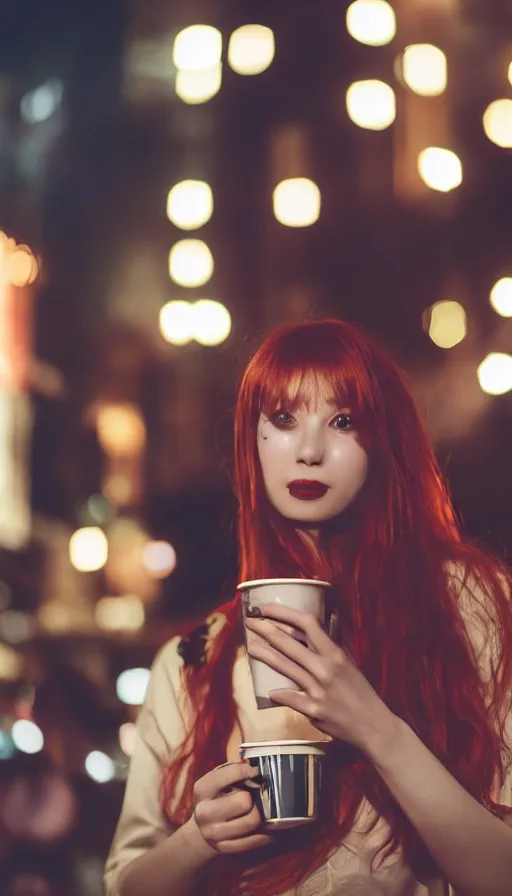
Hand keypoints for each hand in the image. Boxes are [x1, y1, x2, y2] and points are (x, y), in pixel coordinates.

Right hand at [190, 761, 273, 855]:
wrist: (203, 828)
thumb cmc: (218, 797)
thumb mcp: (219, 780)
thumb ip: (234, 771)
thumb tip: (254, 767)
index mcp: (202, 789)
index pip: (232, 773)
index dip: (249, 771)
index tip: (255, 772)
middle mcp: (204, 812)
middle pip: (244, 801)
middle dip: (253, 797)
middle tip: (254, 797)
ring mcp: (213, 833)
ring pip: (252, 821)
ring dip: (260, 815)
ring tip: (258, 811)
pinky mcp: (224, 848)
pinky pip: (255, 840)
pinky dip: (264, 833)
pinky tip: (263, 827)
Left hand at [244, 604, 399, 754]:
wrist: (373, 726)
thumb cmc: (361, 693)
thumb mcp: (350, 664)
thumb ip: (335, 644)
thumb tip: (326, 622)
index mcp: (335, 653)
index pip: (307, 623)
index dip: (284, 612)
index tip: (267, 608)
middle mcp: (325, 668)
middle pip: (289, 643)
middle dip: (266, 629)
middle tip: (249, 622)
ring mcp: (318, 689)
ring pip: (285, 667)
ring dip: (264, 655)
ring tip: (251, 647)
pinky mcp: (313, 710)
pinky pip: (290, 698)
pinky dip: (279, 694)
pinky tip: (270, 691)